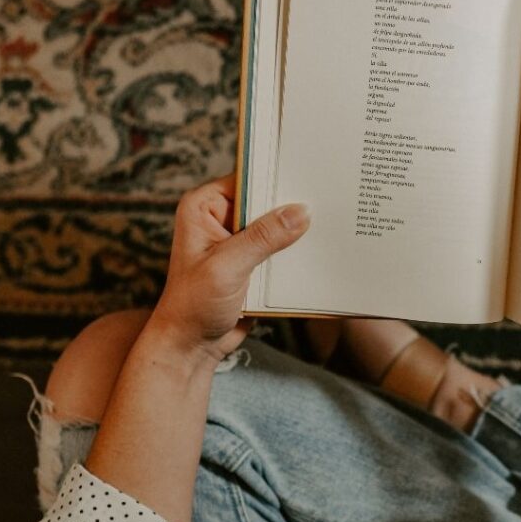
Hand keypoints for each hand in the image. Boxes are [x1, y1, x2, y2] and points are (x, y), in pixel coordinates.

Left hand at [149, 173, 309, 365]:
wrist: (192, 346)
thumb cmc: (193, 305)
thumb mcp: (228, 267)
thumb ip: (264, 238)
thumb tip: (301, 212)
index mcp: (203, 207)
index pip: (247, 179)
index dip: (275, 177)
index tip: (307, 176)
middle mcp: (220, 218)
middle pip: (265, 202)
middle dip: (291, 207)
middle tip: (326, 202)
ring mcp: (238, 241)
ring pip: (276, 226)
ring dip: (296, 233)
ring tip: (329, 226)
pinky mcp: (252, 262)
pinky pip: (280, 250)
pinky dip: (295, 253)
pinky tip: (317, 252)